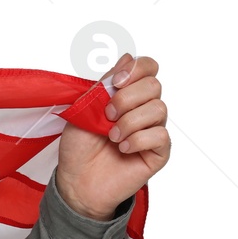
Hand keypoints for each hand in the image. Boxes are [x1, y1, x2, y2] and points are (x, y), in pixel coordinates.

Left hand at [55, 52, 169, 220]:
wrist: (77, 181)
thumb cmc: (79, 147)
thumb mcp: (83, 110)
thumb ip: (105, 85)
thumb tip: (125, 57)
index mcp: (127, 95)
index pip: (147, 68)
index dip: (135, 69)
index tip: (116, 82)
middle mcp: (144, 109)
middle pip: (154, 85)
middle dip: (127, 98)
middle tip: (107, 116)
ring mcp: (153, 130)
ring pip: (159, 109)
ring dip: (129, 122)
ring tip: (111, 137)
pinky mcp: (159, 151)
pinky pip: (160, 135)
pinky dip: (138, 140)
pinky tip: (122, 149)